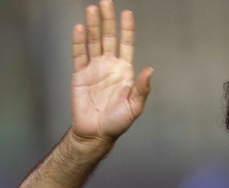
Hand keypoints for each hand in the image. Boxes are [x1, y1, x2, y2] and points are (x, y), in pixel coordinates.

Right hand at [70, 0, 151, 142]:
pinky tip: (80, 28)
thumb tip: (150, 70)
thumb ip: (142, 88)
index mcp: (124, 71)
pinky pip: (78, 55)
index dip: (126, 29)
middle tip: (105, 1)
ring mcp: (93, 69)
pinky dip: (79, 42)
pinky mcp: (79, 75)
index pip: (126, 44)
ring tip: (92, 9)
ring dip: (93, 26)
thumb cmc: (118, 122)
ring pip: (93, 42)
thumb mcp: (135, 106)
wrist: (96, 133)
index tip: (127, 13)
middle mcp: (109, 66)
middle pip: (108, 37)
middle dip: (108, 20)